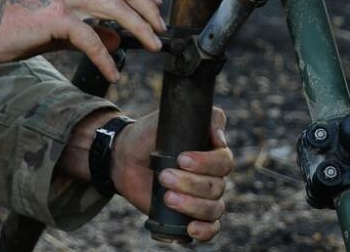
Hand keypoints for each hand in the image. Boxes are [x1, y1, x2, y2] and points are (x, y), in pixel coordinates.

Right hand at [0, 0, 164, 81]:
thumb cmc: (12, 30)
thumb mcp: (56, 29)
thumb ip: (87, 32)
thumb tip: (117, 40)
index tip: (155, 6)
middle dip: (147, 7)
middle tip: (161, 30)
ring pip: (113, 5)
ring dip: (138, 26)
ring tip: (152, 46)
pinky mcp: (52, 18)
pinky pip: (88, 36)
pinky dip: (105, 56)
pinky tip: (112, 72)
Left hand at [113, 107, 233, 239]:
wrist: (125, 157)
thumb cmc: (150, 135)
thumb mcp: (172, 119)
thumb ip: (203, 119)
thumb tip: (220, 139)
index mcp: (213, 153)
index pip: (224, 162)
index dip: (205, 163)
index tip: (181, 159)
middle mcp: (212, 177)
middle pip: (217, 187)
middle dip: (190, 183)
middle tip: (164, 175)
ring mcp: (203, 198)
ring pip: (214, 208)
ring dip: (192, 205)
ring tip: (167, 197)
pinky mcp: (191, 216)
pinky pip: (210, 229)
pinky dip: (205, 231)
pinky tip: (191, 228)